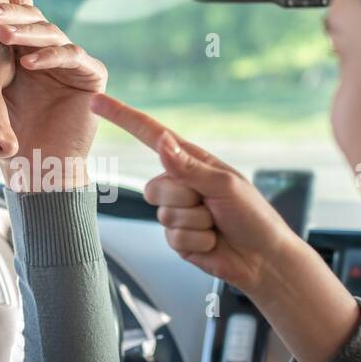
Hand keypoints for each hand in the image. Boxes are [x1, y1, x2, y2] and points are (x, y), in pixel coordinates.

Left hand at [0, 0, 106, 189]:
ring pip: (50, 32)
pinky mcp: (92, 76)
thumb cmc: (9, 135)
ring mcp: (72, 60)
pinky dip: (50, 57)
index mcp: (24, 47)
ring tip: (1, 33)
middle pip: (32, 16)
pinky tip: (29, 62)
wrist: (39, 171)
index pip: (17, 8)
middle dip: (8, 10)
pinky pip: (72, 57)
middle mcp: (49, 49)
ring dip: (25, 30)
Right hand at [92, 92, 360, 361]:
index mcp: (192, 160)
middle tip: (212, 207)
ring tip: (216, 225)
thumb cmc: (253, 216)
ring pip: (163, 214)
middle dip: (184, 200)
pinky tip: (212, 241)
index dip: (122, 118)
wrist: (263, 259)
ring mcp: (177, 212)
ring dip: (195, 223)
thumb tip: (162, 141)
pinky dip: (196, 241)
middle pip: (154, 186)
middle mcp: (181, 183)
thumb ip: (189, 166)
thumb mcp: (225, 185)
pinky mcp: (177, 237)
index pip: (150, 135)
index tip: (97, 102)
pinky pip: (171, 237)